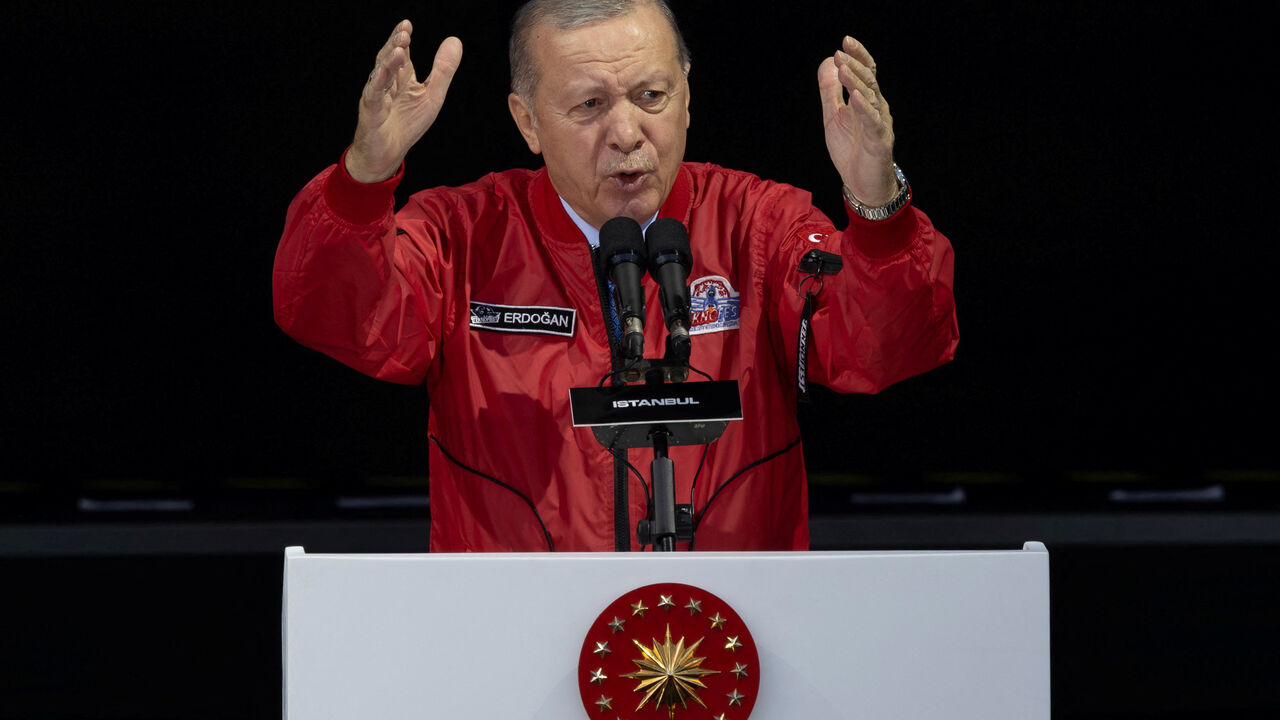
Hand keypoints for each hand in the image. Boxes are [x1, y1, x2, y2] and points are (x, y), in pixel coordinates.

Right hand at [346, 21, 462, 182]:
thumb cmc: (407, 124)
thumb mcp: (432, 95)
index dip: (402, 39)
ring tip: (398, 47)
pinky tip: (383, 73)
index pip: (401, 54)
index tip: (407, 25)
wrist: (387, 154)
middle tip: (403, 32)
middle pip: (389, 59)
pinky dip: (378, 84)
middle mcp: (387, 83)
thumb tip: (454, 40)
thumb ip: (442, 70)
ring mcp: (377, 96)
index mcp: (401, 78)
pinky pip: (373, 96)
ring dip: (389, 61)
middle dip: (395, 44)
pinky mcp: (371, 113)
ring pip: (381, 74)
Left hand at [817, 36, 896, 204]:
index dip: (858, 56)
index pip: (865, 72)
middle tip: (841, 52)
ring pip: (871, 97)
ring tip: (844, 68)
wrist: (861, 184)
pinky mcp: (879, 141)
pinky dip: (864, 108)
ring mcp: (879, 123)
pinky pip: (872, 121)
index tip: (845, 41)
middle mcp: (876, 108)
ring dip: (857, 81)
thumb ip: (830, 91)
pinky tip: (855, 96)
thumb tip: (827, 63)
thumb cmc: (851, 149)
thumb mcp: (833, 115)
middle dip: (856, 64)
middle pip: (869, 80)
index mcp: (866, 100)